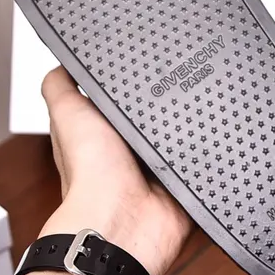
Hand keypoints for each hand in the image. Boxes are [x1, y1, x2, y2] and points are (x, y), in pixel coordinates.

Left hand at [39, 67, 192, 274]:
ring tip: (198, 93)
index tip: (143, 55)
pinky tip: (213, 127)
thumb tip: (63, 61)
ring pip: (182, 129)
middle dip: (166, 93)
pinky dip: (209, 144)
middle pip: (155, 110)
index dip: (129, 78)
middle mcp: (131, 150)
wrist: (123, 219)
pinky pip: (204, 156)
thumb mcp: (66, 114)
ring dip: (190, 117)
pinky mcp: (184, 180)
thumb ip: (60, 86)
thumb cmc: (89, 172)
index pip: (120, 97)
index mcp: (104, 133)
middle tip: (178, 70)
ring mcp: (160, 166)